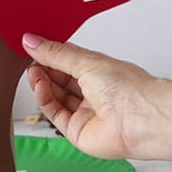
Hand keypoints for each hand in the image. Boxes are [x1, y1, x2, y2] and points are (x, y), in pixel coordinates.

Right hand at [22, 34, 158, 158]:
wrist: (142, 118)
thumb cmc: (128, 89)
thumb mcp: (85, 61)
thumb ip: (55, 53)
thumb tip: (31, 41)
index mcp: (97, 72)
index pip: (66, 61)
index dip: (49, 53)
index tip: (32, 45)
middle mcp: (91, 92)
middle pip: (58, 79)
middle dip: (43, 67)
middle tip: (29, 57)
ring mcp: (84, 112)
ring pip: (54, 96)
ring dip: (41, 82)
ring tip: (33, 70)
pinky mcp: (76, 130)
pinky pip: (54, 113)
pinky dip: (44, 98)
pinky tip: (40, 85)